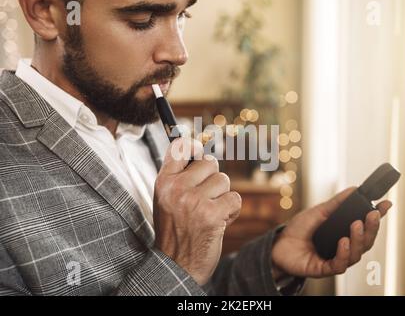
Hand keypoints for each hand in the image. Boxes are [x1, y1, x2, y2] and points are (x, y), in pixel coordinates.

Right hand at [153, 138, 241, 285]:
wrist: (176, 265)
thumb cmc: (175, 231)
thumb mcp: (166, 200)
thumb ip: (179, 178)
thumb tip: (200, 152)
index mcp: (163, 182)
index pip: (179, 148)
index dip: (193, 146)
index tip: (198, 151)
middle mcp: (177, 188)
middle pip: (210, 163)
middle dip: (213, 179)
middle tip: (205, 198)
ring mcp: (194, 201)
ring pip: (224, 180)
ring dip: (223, 196)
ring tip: (210, 213)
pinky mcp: (212, 215)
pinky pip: (235, 198)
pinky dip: (232, 211)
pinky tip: (220, 221)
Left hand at [271, 187, 392, 278]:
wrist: (278, 245)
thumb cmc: (298, 230)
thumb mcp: (318, 212)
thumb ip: (336, 203)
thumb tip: (354, 189)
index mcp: (344, 233)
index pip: (366, 225)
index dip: (378, 216)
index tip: (386, 204)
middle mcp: (344, 247)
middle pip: (366, 241)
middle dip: (372, 227)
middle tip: (373, 214)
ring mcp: (336, 259)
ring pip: (356, 254)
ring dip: (359, 239)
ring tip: (356, 225)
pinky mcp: (325, 269)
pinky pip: (340, 264)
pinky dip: (343, 252)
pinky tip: (343, 241)